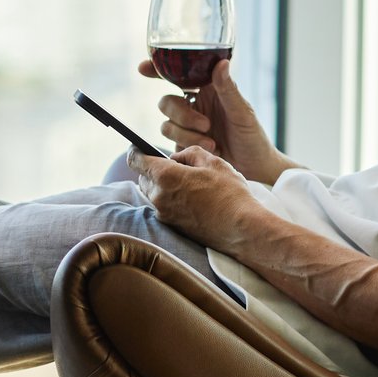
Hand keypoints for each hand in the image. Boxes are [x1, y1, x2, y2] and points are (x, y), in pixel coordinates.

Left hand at [130, 144, 259, 248]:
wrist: (242, 229)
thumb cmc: (230, 194)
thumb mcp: (213, 162)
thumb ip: (189, 153)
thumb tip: (176, 157)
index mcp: (165, 176)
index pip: (135, 159)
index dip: (136, 150)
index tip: (141, 147)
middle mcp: (158, 196)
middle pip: (142, 177)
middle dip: (153, 168)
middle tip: (176, 166)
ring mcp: (164, 214)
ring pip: (152, 192)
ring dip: (162, 185)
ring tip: (188, 183)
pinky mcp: (172, 226)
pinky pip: (162, 206)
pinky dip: (170, 199)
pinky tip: (192, 198)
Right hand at [135, 58, 295, 184]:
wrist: (255, 168)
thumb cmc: (253, 136)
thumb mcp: (243, 112)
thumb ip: (228, 89)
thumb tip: (221, 63)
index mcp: (207, 90)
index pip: (178, 75)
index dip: (158, 70)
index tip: (143, 68)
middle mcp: (194, 106)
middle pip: (166, 102)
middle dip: (181, 114)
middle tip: (205, 125)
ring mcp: (187, 128)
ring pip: (167, 124)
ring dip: (187, 134)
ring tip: (212, 143)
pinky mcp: (183, 146)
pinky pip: (172, 143)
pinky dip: (188, 146)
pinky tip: (209, 150)